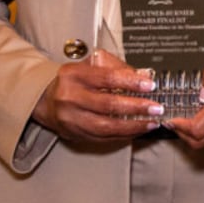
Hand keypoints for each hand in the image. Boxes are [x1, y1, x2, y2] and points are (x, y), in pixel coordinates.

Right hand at [32, 49, 161, 142]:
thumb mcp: (91, 64)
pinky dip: (122, 135)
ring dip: (133, 126)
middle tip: (156, 107)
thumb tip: (144, 76)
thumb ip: (117, 67)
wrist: (47, 99)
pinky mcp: (74, 134)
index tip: (149, 85)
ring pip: (106, 126)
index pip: (107, 78)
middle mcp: (70, 97)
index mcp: (74, 74)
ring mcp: (71, 118)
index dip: (131, 82)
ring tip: (151, 122)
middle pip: (108, 104)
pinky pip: (102, 138)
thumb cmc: (75, 80)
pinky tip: (137, 130)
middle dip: (136, 107)